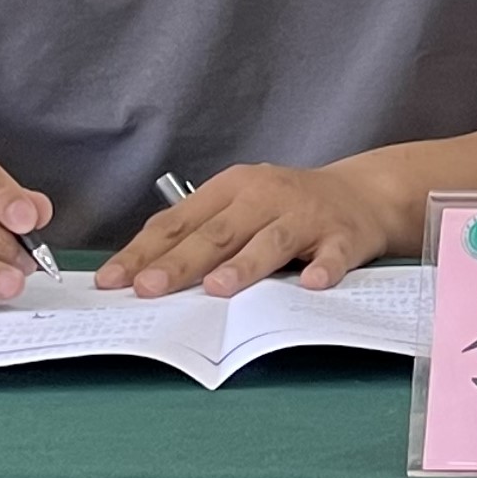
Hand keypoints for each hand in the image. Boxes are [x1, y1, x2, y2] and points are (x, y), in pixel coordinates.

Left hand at [96, 162, 397, 298]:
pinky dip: (324, 268)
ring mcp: (307, 215)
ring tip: (219, 289)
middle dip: (181, 262)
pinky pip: (334, 255)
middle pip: (218, 232)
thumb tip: (142, 271)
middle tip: (149, 288)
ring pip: (272, 240)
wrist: (363, 193)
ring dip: (245, 265)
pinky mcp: (344, 235)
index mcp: (233, 188)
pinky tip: (312, 283)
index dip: (145, 251)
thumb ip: (200, 233)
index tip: (114, 280)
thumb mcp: (240, 207)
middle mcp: (266, 196)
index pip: (180, 221)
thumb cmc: (287, 207)